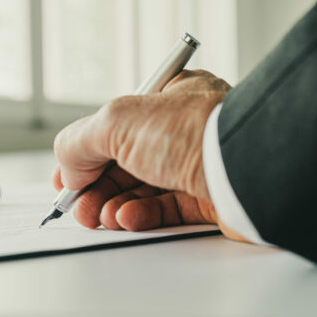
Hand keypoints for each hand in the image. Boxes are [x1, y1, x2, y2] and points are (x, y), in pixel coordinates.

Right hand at [52, 69, 247, 241]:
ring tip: (100, 216)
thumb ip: (81, 140)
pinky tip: (127, 219)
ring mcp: (200, 164)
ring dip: (115, 203)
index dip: (88, 152)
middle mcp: (187, 128)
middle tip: (78, 207)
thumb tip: (68, 168)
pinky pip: (169, 209)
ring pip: (147, 188)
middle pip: (129, 160)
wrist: (248, 169)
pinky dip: (142, 216)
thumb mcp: (119, 121)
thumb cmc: (196, 131)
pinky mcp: (211, 198)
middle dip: (97, 186)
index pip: (119, 125)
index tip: (67, 179)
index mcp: (171, 97)